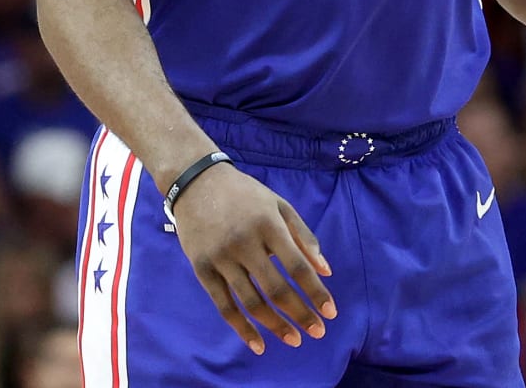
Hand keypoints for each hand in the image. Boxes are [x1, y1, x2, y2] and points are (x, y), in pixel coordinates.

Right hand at [169, 164, 334, 353]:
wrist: (194, 180)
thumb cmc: (243, 194)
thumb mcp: (278, 205)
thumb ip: (304, 236)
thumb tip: (326, 271)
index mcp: (268, 225)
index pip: (297, 267)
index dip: (316, 292)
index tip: (330, 313)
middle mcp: (244, 242)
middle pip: (277, 289)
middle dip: (301, 314)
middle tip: (317, 332)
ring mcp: (221, 257)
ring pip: (252, 301)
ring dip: (276, 325)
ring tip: (294, 339)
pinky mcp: (202, 268)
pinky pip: (224, 305)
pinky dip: (242, 329)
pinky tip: (258, 345)